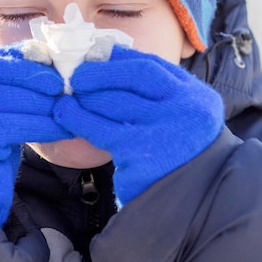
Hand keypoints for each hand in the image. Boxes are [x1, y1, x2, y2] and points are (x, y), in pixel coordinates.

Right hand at [0, 45, 68, 225]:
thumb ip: (3, 88)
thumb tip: (43, 54)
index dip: (19, 57)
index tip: (48, 59)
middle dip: (34, 76)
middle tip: (65, 84)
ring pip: (8, 97)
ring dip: (45, 101)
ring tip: (70, 105)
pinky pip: (16, 124)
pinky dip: (45, 123)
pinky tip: (63, 127)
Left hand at [54, 47, 223, 204]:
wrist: (194, 206)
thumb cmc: (177, 156)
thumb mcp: (178, 118)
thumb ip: (155, 93)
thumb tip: (106, 61)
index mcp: (197, 96)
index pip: (152, 65)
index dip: (118, 58)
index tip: (93, 55)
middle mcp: (186, 109)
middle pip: (134, 75)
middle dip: (99, 72)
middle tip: (74, 74)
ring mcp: (165, 131)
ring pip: (114, 100)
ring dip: (85, 94)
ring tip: (66, 95)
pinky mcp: (141, 155)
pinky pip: (100, 129)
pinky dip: (77, 117)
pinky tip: (64, 114)